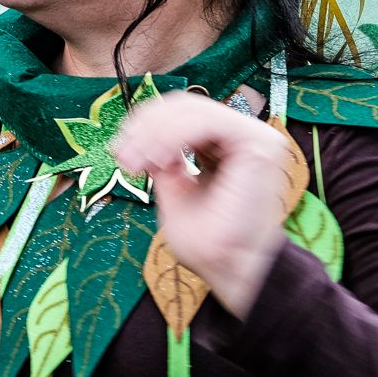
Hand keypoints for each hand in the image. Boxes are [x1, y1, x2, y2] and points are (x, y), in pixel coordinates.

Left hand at [112, 92, 293, 319]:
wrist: (232, 271)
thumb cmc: (209, 243)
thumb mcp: (174, 190)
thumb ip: (164, 159)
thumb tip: (143, 140)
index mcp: (227, 147)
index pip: (184, 114)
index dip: (146, 123)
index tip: (120, 152)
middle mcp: (244, 137)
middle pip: (185, 105)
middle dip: (145, 126)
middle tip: (123, 156)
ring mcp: (256, 137)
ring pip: (192, 109)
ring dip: (154, 132)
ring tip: (136, 162)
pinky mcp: (257, 144)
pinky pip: (206, 121)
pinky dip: (174, 135)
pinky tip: (158, 159)